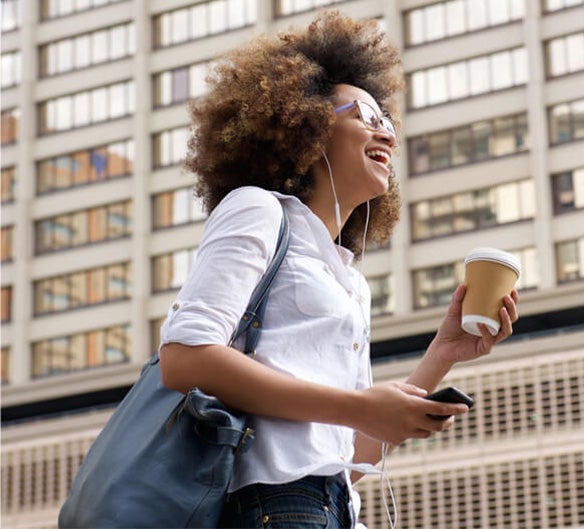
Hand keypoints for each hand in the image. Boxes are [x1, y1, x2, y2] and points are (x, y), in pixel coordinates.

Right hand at [352, 381, 468, 445]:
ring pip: (425, 434)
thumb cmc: (374, 394)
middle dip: (447, 422)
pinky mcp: (395, 440)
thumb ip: (413, 390)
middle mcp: (411, 421)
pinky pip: (408, 437)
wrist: (355, 410)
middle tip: (449, 419)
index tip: (465, 408)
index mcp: (413, 405)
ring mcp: (404, 433)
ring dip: (429, 428)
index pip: (441, 409)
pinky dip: (409, 430)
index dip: (455, 409)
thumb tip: (426, 395)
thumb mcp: (395, 386)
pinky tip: (402, 423)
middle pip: (438, 426)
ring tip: (428, 421)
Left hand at [432, 284, 518, 364]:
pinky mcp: (483, 349)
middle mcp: (493, 330)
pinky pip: (488, 340)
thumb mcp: (454, 310)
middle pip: (511, 320)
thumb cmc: (449, 328)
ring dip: (506, 320)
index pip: (506, 310)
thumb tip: (463, 284)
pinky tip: (481, 323)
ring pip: (506, 331)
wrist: (441, 346)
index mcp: (490, 320)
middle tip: (506, 297)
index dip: (513, 302)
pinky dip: (486, 331)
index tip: (512, 290)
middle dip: (512, 309)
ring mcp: (490, 340)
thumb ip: (458, 298)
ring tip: (501, 309)